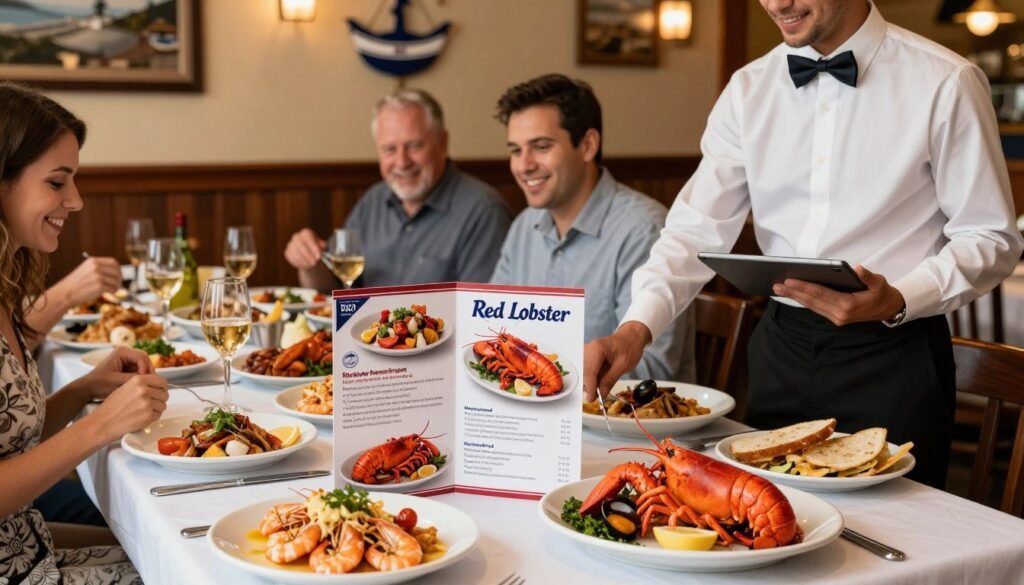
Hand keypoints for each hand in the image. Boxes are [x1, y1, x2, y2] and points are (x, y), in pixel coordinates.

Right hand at [54, 257, 121, 307]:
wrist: (65, 293)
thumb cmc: (77, 284)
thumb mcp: (87, 270)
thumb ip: (100, 269)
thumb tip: (117, 272)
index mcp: (93, 261)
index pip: (113, 262)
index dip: (118, 270)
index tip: (119, 276)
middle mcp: (96, 267)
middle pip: (117, 271)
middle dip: (119, 279)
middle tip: (118, 285)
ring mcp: (97, 276)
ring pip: (116, 281)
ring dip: (116, 287)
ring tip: (111, 290)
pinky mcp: (99, 286)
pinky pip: (113, 289)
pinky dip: (113, 292)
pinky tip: (108, 294)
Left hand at [77, 346, 154, 399]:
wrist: (88, 388)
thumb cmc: (98, 384)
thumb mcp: (116, 381)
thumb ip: (133, 379)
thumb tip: (149, 380)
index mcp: (122, 351)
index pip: (142, 357)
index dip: (146, 369)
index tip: (144, 383)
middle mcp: (127, 353)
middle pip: (146, 360)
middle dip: (148, 373)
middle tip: (149, 386)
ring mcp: (128, 360)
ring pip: (145, 366)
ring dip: (146, 376)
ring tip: (145, 387)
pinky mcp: (129, 367)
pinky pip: (141, 371)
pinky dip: (142, 378)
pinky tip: (141, 387)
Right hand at [87, 374, 168, 441]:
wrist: (103, 422)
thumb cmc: (112, 406)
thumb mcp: (126, 387)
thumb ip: (142, 384)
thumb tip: (158, 385)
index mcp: (138, 380)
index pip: (161, 381)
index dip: (162, 387)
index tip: (160, 391)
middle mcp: (144, 390)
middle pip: (164, 394)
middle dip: (159, 399)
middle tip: (151, 403)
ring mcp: (147, 403)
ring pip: (163, 405)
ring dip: (156, 409)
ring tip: (143, 411)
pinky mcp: (148, 416)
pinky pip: (158, 415)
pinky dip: (153, 417)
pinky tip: (141, 417)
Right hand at [284, 229, 325, 269]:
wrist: (310, 257)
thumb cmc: (317, 250)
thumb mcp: (322, 247)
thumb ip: (322, 246)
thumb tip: (323, 246)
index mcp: (306, 233)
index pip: (308, 237)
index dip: (313, 246)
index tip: (319, 255)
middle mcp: (297, 237)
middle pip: (300, 244)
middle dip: (308, 254)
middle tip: (315, 262)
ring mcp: (290, 244)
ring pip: (296, 253)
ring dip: (305, 260)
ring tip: (312, 265)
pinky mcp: (287, 253)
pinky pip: (292, 259)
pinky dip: (300, 263)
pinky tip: (306, 265)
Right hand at [583, 321, 650, 401]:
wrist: (631, 337)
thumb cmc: (629, 347)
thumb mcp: (623, 366)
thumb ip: (610, 380)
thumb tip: (601, 394)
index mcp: (597, 348)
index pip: (589, 371)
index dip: (590, 387)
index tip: (591, 399)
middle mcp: (588, 348)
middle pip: (583, 372)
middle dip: (588, 386)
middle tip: (596, 397)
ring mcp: (587, 352)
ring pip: (583, 372)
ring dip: (590, 383)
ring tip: (600, 389)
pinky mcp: (588, 356)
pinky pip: (586, 370)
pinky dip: (591, 378)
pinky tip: (599, 383)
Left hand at [772, 265, 905, 325]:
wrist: (889, 310)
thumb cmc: (882, 293)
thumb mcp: (879, 283)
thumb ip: (868, 276)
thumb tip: (858, 269)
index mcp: (848, 305)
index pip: (821, 294)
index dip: (804, 287)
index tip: (789, 281)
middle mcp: (839, 315)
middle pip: (812, 301)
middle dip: (793, 293)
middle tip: (776, 285)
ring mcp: (836, 318)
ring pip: (811, 306)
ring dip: (795, 298)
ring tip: (779, 290)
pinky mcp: (835, 318)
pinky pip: (815, 308)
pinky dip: (803, 301)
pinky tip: (793, 294)